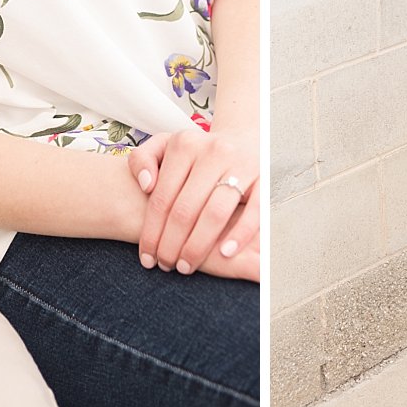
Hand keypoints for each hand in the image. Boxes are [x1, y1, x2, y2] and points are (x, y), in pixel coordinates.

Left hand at [129, 127, 259, 275]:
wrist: (243, 140)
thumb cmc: (197, 154)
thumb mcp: (164, 146)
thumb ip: (142, 159)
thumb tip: (146, 185)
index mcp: (185, 144)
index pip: (162, 198)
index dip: (151, 233)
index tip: (147, 259)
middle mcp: (213, 151)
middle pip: (185, 210)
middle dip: (171, 245)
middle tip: (166, 266)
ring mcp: (241, 164)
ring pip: (215, 214)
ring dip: (197, 247)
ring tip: (186, 266)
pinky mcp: (264, 178)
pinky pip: (254, 212)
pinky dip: (240, 235)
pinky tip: (225, 254)